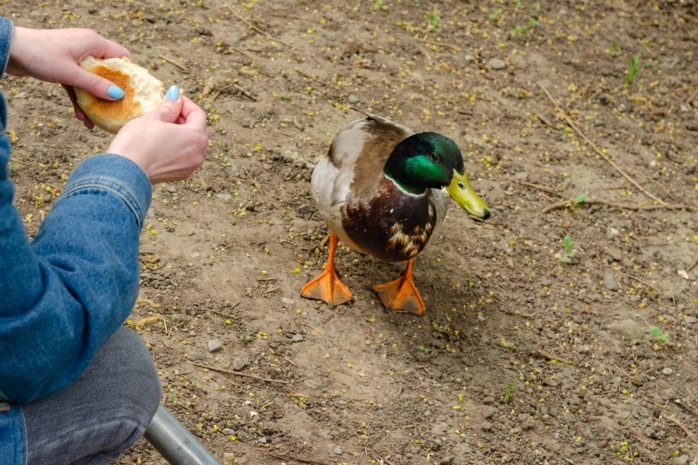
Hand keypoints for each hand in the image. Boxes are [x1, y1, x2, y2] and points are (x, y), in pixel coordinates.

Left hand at [6, 26, 130, 127]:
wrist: (9, 50)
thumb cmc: (41, 56)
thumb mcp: (71, 74)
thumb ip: (95, 85)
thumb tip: (119, 96)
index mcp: (93, 42)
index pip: (122, 56)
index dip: (129, 74)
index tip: (133, 93)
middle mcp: (87, 48)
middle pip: (108, 72)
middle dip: (111, 93)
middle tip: (117, 111)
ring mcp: (75, 57)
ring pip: (92, 81)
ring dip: (94, 100)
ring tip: (97, 121)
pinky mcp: (64, 66)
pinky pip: (78, 84)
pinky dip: (80, 98)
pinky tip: (81, 117)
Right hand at [107, 89, 208, 183]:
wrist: (124, 173)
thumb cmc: (138, 143)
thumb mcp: (154, 118)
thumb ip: (169, 107)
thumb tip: (176, 97)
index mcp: (196, 137)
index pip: (198, 114)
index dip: (185, 103)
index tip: (172, 98)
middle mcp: (198, 154)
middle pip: (198, 130)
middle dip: (184, 118)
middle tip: (167, 110)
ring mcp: (190, 167)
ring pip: (191, 144)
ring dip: (181, 132)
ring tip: (162, 125)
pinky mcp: (179, 175)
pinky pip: (184, 156)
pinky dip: (177, 146)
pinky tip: (161, 141)